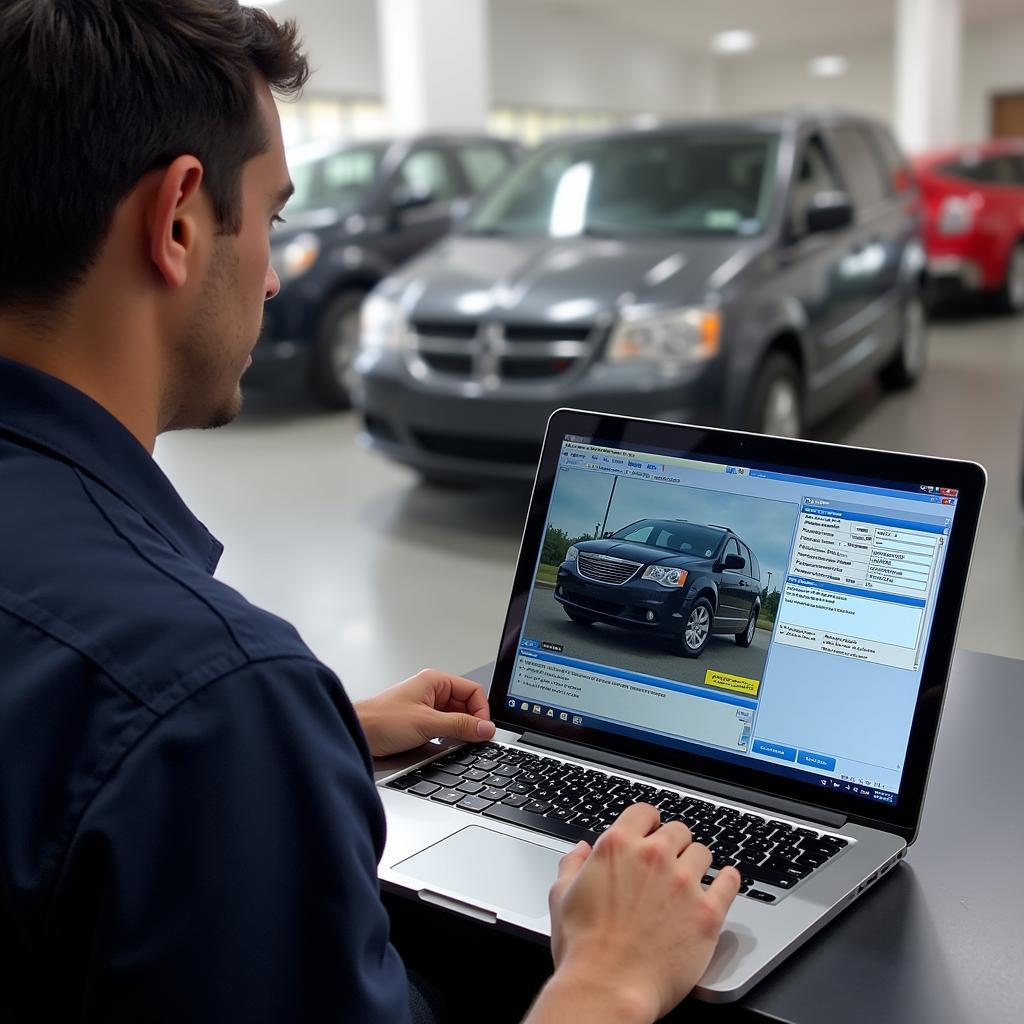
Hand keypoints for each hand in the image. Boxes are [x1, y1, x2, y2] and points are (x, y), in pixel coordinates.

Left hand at [353, 669, 495, 757]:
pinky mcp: (420, 725)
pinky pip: (443, 731)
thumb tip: (485, 728)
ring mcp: (426, 709)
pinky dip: (447, 740)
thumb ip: (459, 725)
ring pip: (455, 720)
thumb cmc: (380, 720)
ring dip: (458, 733)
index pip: (472, 691)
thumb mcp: (426, 723)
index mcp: (435, 682)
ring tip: (454, 743)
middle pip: (466, 706)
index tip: (483, 730)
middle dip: (470, 724)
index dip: (481, 711)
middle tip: (472, 740)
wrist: (356, 734)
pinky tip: (442, 747)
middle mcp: (431, 693)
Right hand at [530, 804, 740, 1023]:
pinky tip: (727, 879)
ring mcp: (684, 884)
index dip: (647, 823)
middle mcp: (654, 857)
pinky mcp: (707, 913)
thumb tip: (580, 850)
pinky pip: (729, 883)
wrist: (607, 988)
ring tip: (690, 877)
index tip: (649, 833)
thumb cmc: (583, 948)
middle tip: (668, 861)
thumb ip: (572, 864)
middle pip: (677, 830)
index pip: (644, 812)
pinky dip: (729, 879)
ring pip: (703, 853)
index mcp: (618, 846)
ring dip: (696, 862)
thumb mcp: (561, 896)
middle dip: (673, 843)